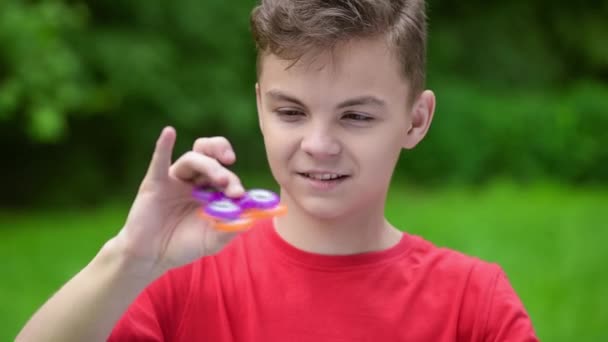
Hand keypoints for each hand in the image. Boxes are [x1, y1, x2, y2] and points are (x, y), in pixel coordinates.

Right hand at [113, 127, 245, 276]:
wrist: (152, 257)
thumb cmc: (184, 246)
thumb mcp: (213, 240)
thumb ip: (231, 228)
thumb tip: (251, 216)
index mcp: (213, 192)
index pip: (229, 177)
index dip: (235, 183)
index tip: (240, 195)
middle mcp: (196, 181)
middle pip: (213, 159)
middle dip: (224, 170)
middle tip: (230, 184)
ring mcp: (176, 180)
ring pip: (194, 159)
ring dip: (209, 165)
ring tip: (219, 178)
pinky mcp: (156, 182)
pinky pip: (160, 160)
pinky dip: (164, 145)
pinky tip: (169, 133)